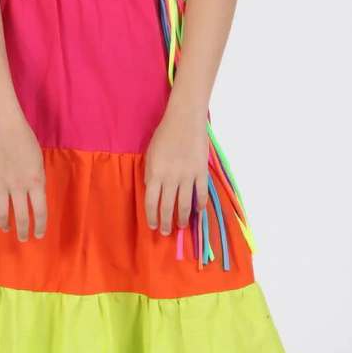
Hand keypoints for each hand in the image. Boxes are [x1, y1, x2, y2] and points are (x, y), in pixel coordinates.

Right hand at [0, 115, 47, 240]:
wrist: (3, 124)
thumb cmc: (25, 139)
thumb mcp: (39, 161)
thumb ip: (37, 181)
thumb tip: (34, 197)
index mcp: (35, 181)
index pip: (40, 211)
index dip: (40, 226)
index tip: (39, 235)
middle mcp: (18, 186)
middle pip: (21, 216)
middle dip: (23, 231)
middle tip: (23, 238)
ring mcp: (0, 183)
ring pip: (1, 212)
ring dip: (4, 224)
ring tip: (6, 229)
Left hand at [144, 106, 209, 236]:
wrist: (184, 120)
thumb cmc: (164, 135)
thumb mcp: (150, 155)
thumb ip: (151, 174)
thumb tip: (153, 192)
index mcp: (155, 173)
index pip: (151, 202)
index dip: (151, 217)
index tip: (153, 225)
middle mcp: (170, 178)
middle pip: (167, 207)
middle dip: (166, 223)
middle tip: (166, 232)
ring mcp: (187, 176)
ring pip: (184, 204)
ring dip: (182, 218)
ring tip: (181, 226)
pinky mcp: (201, 172)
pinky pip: (201, 193)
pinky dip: (200, 205)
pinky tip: (198, 212)